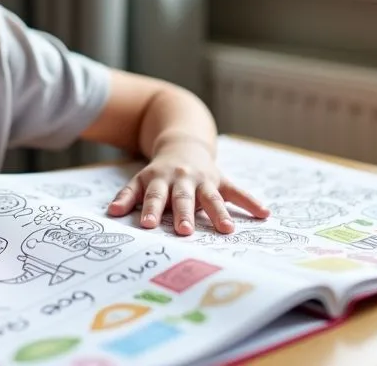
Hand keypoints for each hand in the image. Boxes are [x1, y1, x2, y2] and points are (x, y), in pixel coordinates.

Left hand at [106, 138, 268, 235]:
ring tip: (227, 230)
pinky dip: (251, 202)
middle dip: (184, 214)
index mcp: (160, 179)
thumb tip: (112, 214)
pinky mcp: (221, 179)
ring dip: (219, 213)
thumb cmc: (159, 173)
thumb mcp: (141, 180)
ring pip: (212, 197)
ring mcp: (204, 179)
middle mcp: (183, 179)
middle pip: (183, 198)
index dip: (151, 210)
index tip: (148, 225)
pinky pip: (237, 191)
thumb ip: (128, 196)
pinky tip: (264, 214)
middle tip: (184, 232)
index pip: (155, 197)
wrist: (182, 144)